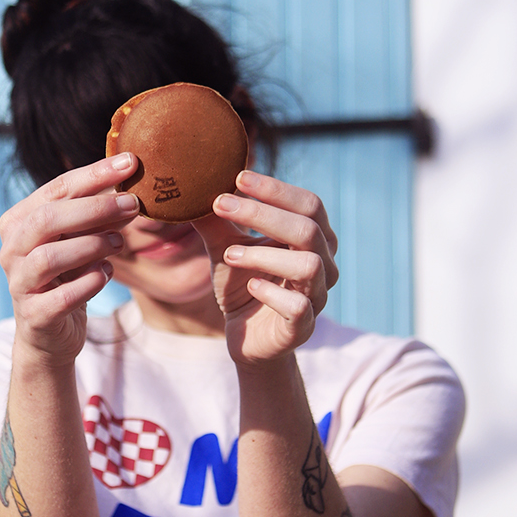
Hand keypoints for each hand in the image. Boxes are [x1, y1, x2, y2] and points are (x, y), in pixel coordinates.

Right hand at [0, 154, 138, 363]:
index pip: (56, 189)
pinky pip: (61, 297)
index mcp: (19, 222)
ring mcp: (19, 283)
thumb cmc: (66, 276)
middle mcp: (12, 250)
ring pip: (50, 257)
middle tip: (132, 204)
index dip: (94, 174)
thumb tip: (130, 184)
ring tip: (119, 242)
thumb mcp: (78, 239)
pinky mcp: (34, 315)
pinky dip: (89, 283)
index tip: (131, 163)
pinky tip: (106, 273)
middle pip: (48, 219)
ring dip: (91, 245)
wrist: (49, 333)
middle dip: (94, 208)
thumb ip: (95, 214)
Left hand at [192, 171, 338, 365]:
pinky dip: (270, 292)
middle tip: (222, 204)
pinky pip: (298, 306)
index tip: (238, 178)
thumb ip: (215, 220)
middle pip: (308, 229)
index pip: (308, 204)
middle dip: (263, 214)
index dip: (275, 189)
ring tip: (230, 254)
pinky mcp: (303, 327)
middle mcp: (324, 264)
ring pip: (308, 265)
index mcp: (314, 239)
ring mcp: (317, 296)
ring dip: (263, 254)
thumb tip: (191, 184)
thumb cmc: (243, 286)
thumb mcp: (225, 248)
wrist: (247, 339)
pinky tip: (249, 285)